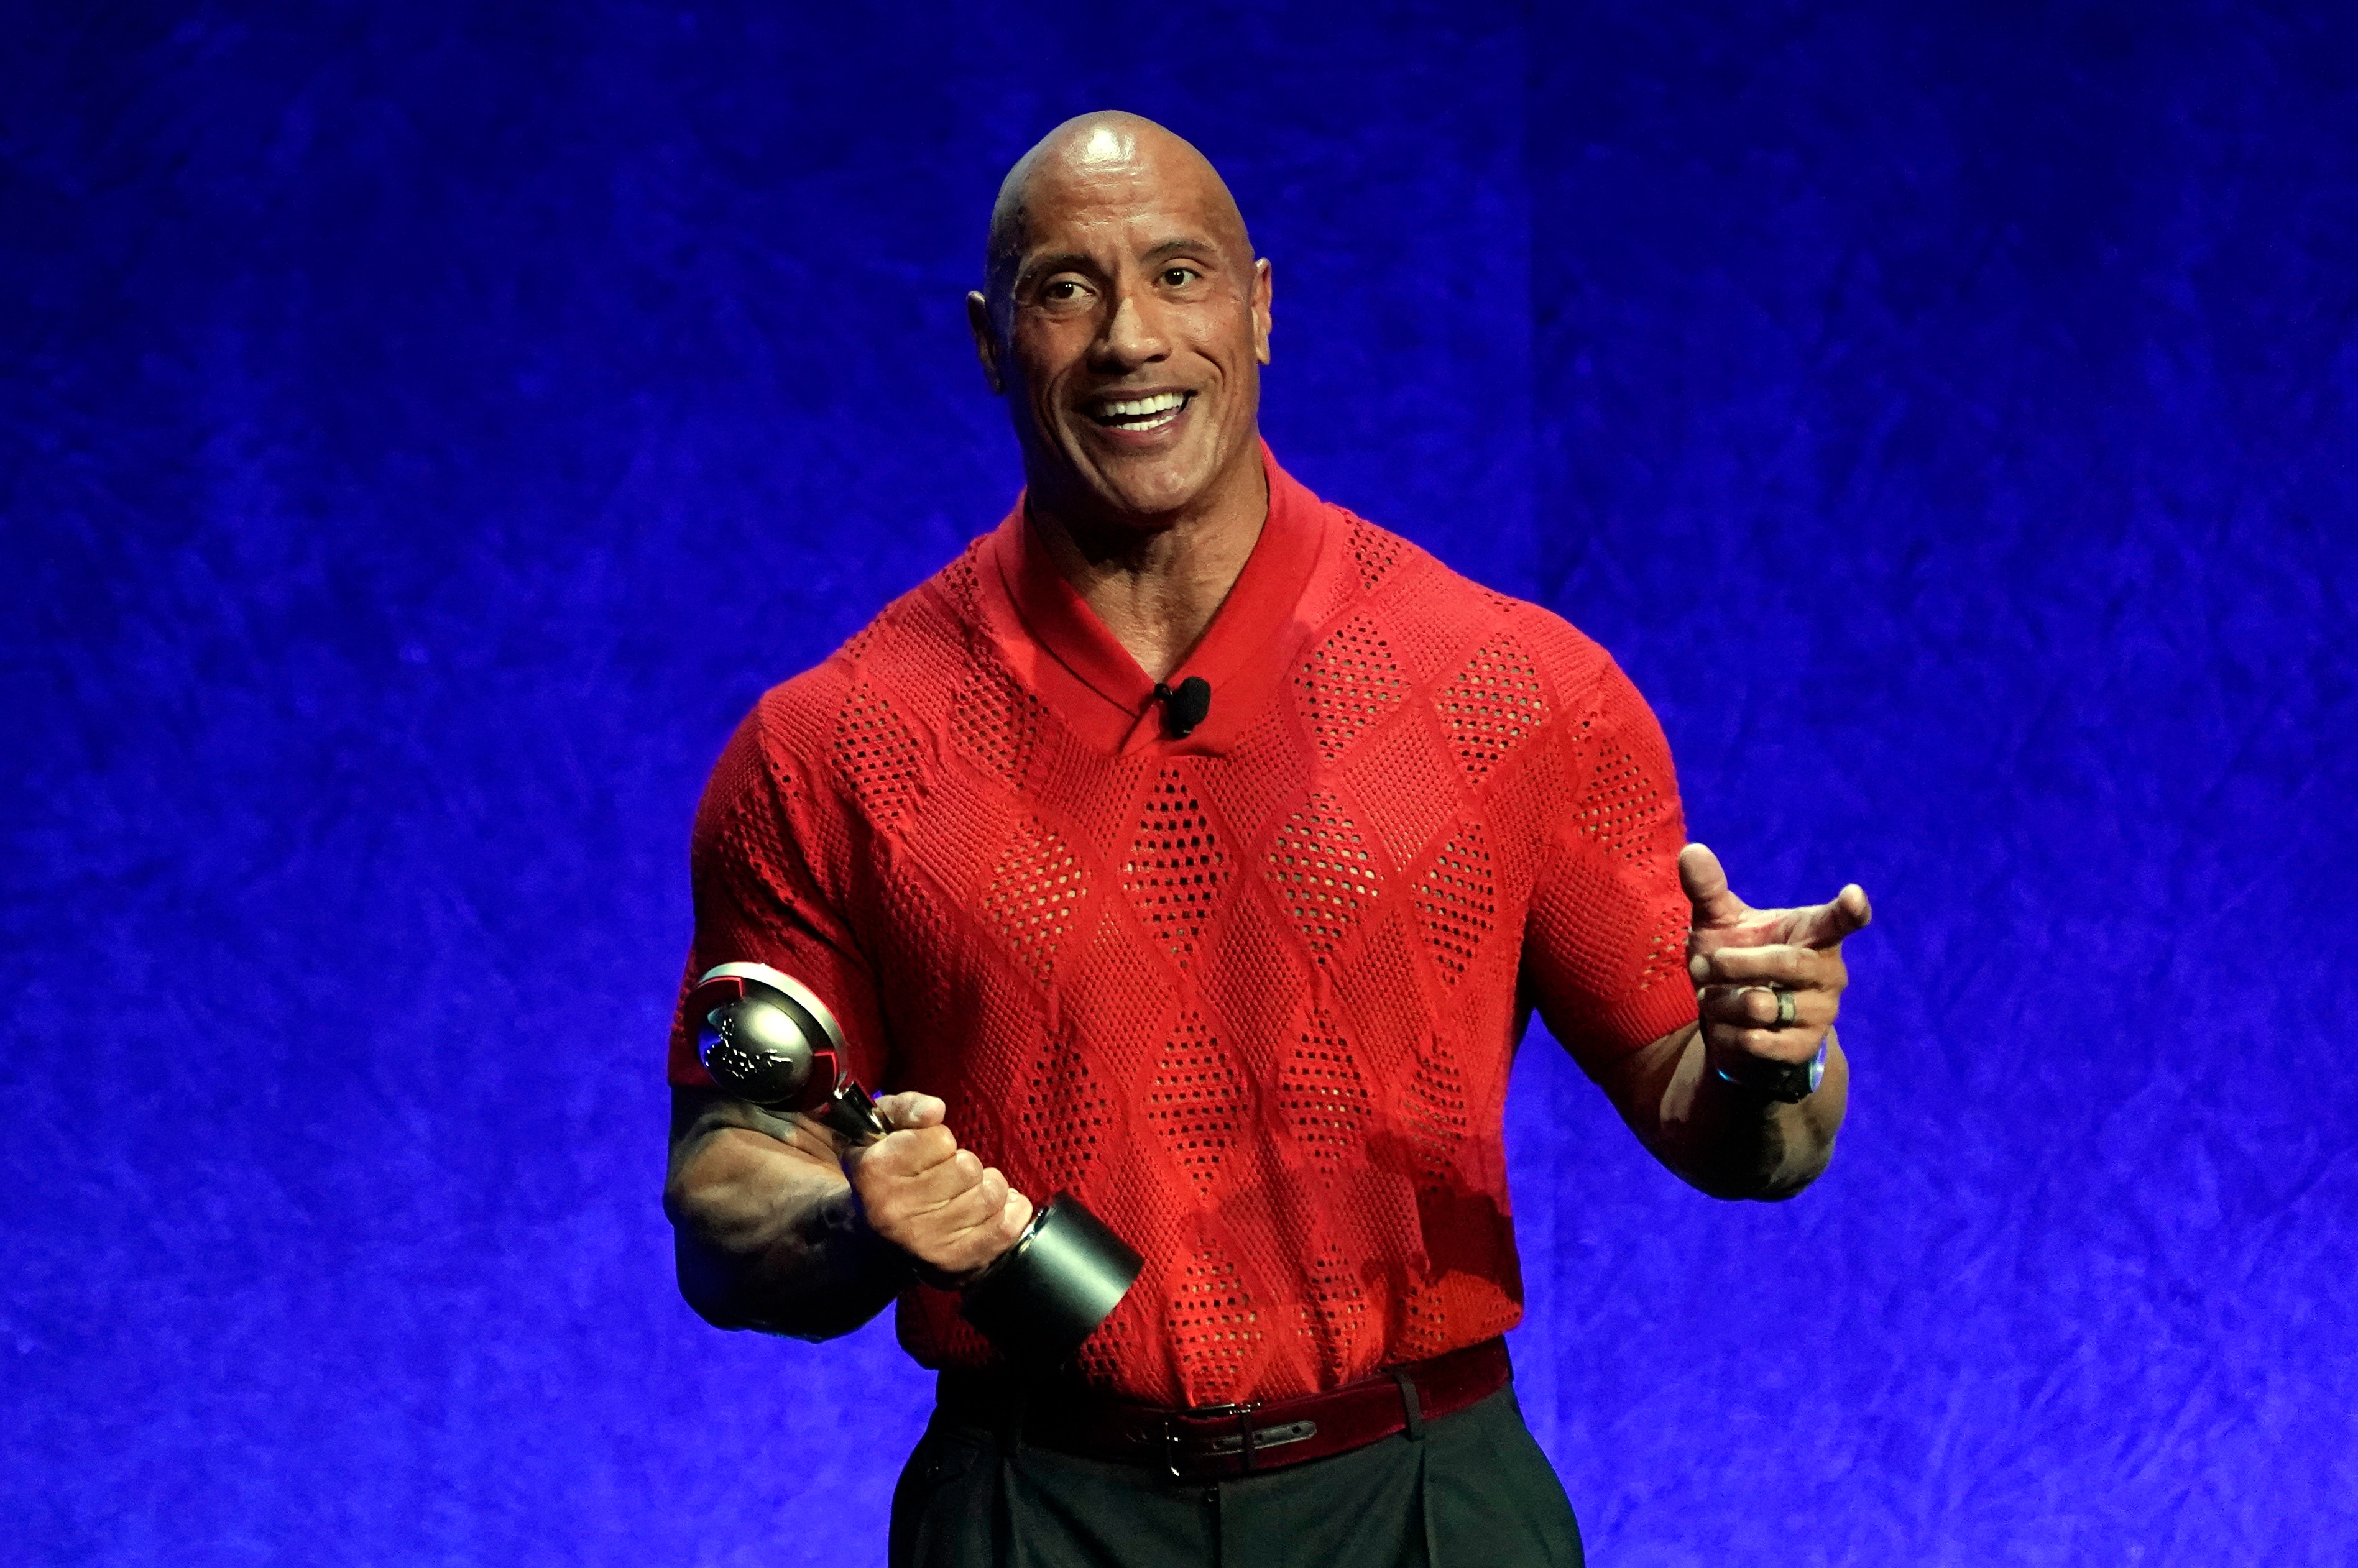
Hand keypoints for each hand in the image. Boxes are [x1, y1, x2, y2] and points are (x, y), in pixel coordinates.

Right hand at [843, 1092, 1034, 1285]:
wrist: (874, 1241)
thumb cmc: (887, 1176)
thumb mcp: (882, 1130)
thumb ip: (907, 1108)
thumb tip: (935, 1110)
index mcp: (874, 1171)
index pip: (940, 1138)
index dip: (939, 1141)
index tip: (925, 1154)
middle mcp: (895, 1210)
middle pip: (968, 1167)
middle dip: (964, 1166)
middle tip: (945, 1178)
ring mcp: (925, 1242)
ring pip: (990, 1195)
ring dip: (986, 1188)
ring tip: (964, 1194)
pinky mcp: (954, 1264)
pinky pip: (1005, 1228)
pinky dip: (1011, 1211)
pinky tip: (994, 1209)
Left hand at [1680, 843, 1870, 1086]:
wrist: (1734, 1026)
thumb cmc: (1734, 963)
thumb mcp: (1719, 925)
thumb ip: (1709, 890)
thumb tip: (1691, 850)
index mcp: (1813, 934)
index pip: (1839, 920)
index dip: (1850, 910)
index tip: (1854, 896)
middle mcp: (1828, 971)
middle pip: (1784, 963)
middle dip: (1734, 964)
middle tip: (1705, 964)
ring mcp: (1821, 1011)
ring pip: (1763, 1005)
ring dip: (1721, 1001)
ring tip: (1711, 997)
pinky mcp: (1804, 1047)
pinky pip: (1757, 1040)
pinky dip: (1725, 1031)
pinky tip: (1723, 1026)